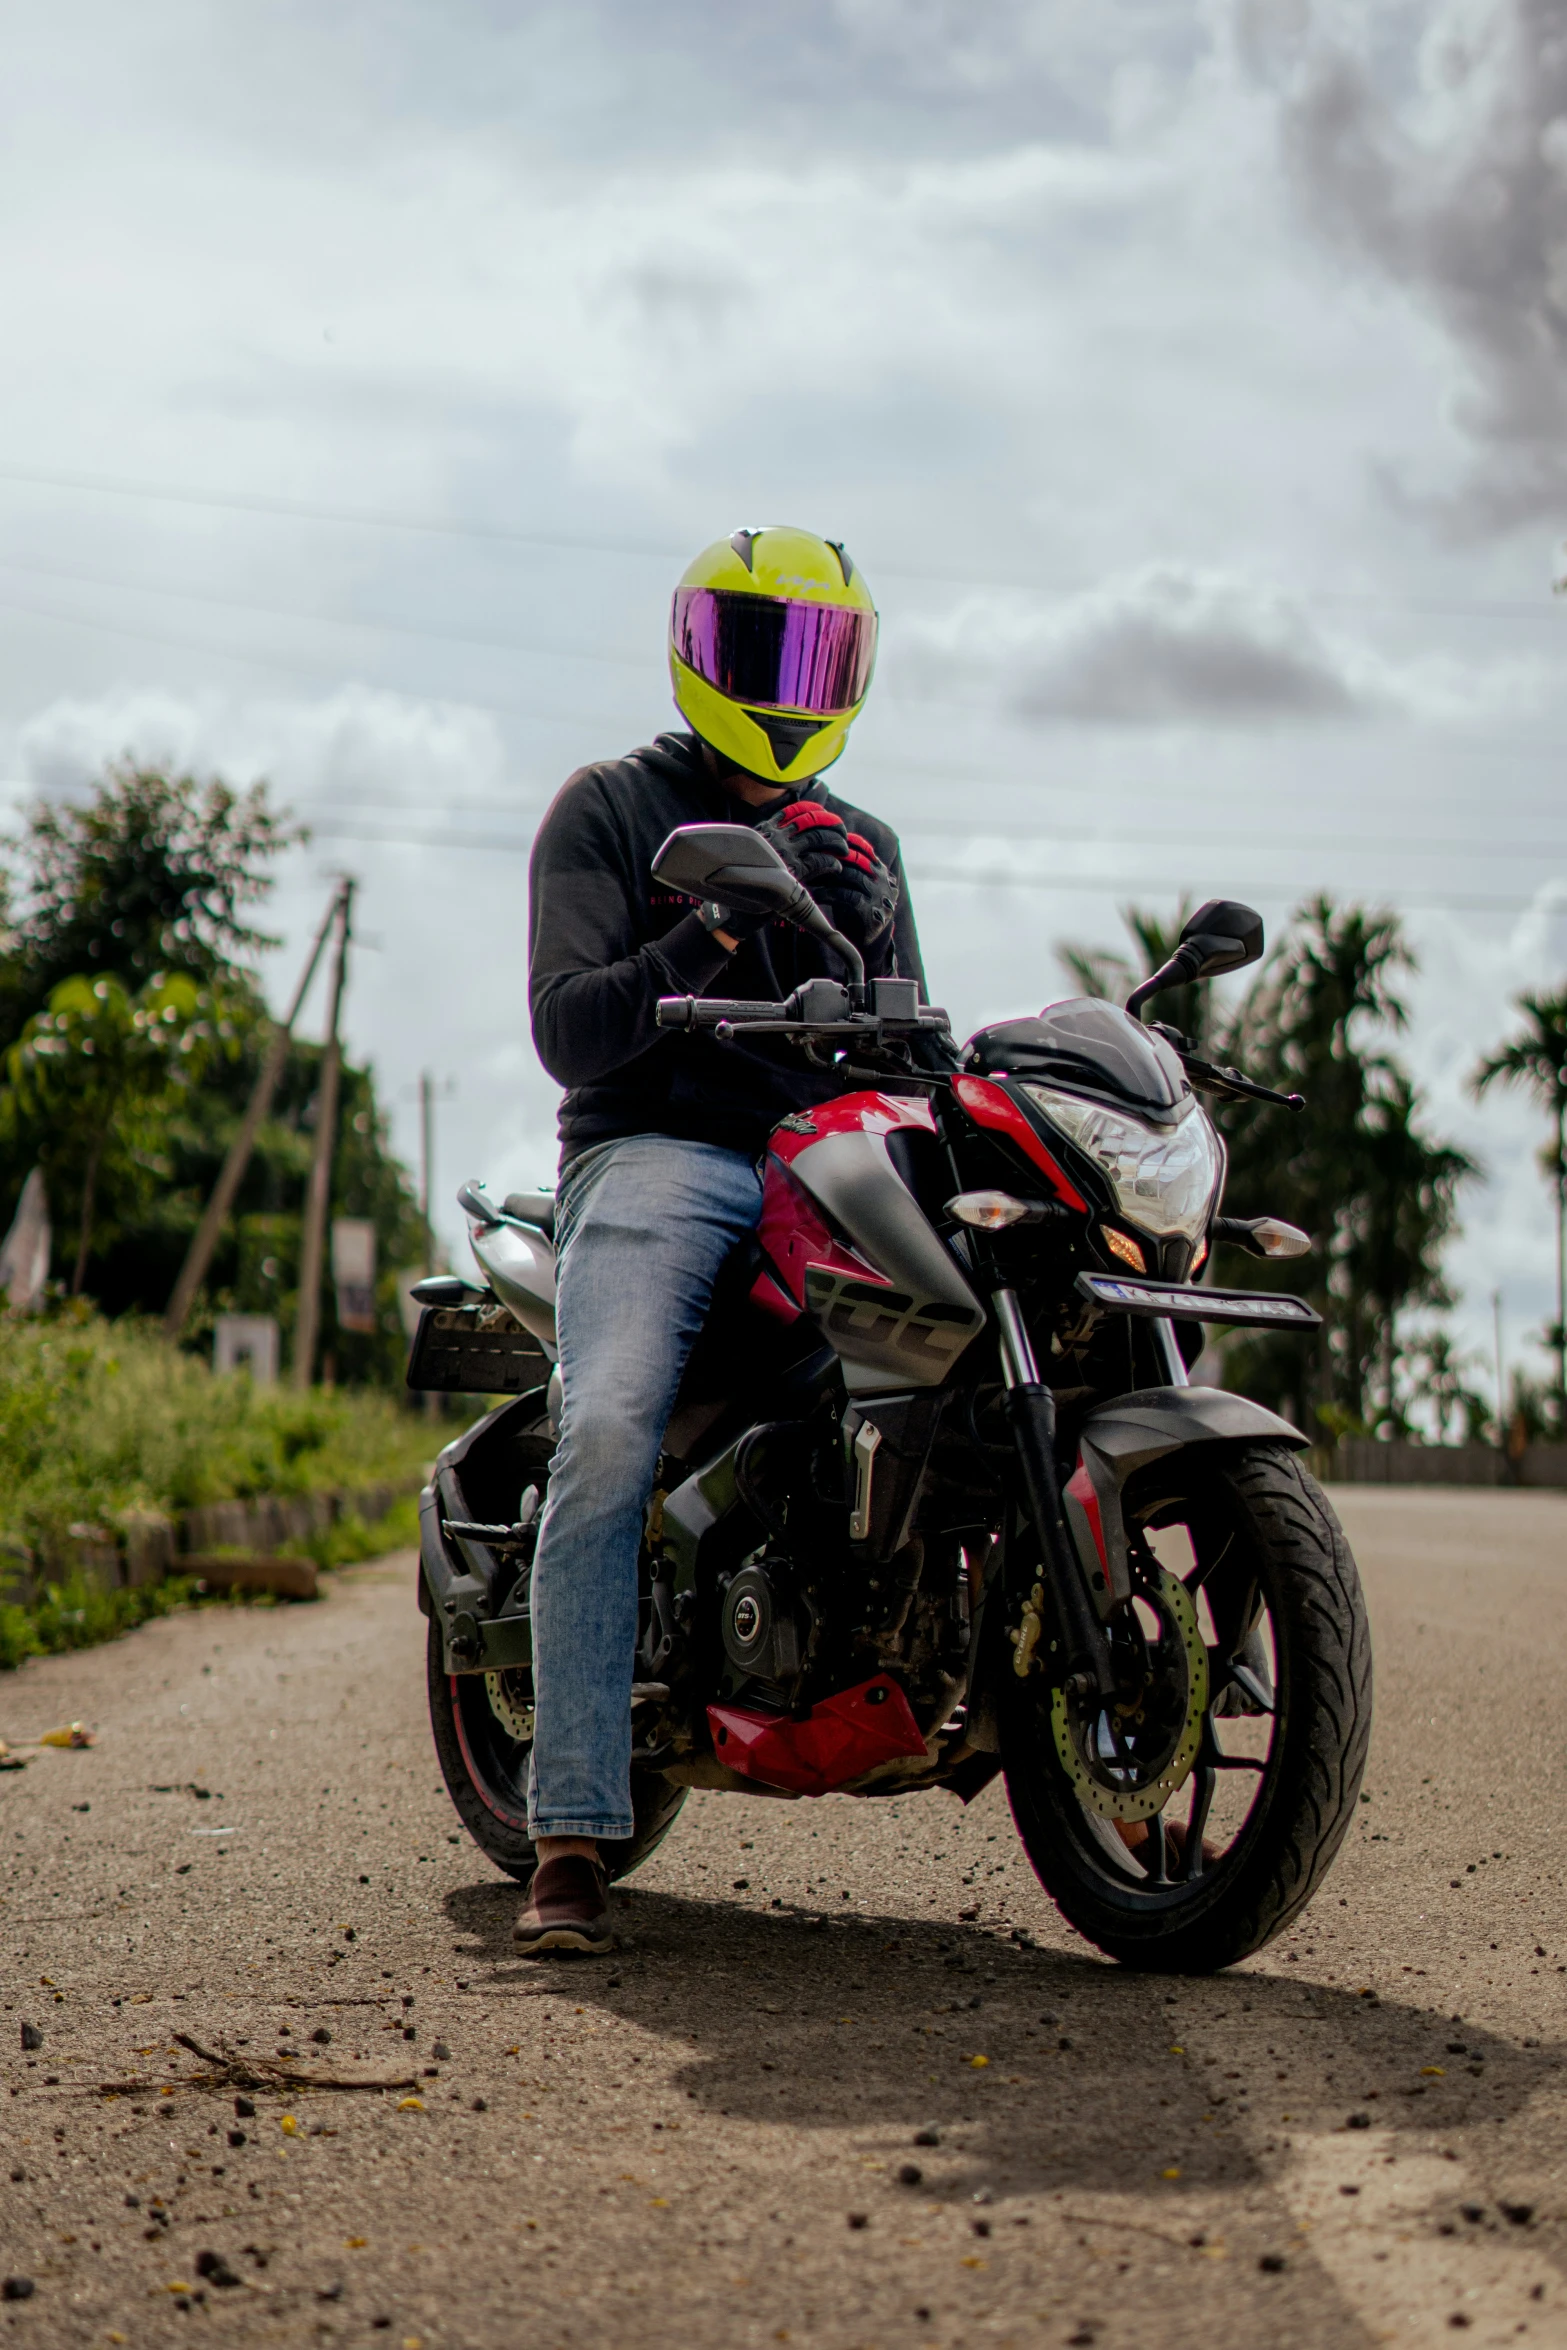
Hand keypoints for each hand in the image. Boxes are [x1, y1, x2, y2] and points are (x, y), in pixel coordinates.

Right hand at [698, 800, 855, 946]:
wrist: (729, 906)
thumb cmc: (735, 885)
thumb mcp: (745, 857)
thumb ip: (761, 846)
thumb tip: (775, 842)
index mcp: (765, 830)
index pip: (794, 810)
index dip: (814, 809)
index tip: (824, 813)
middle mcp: (776, 837)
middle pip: (812, 819)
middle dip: (831, 823)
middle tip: (841, 831)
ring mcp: (785, 853)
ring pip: (820, 837)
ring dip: (836, 841)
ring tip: (844, 849)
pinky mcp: (794, 873)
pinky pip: (821, 861)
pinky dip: (832, 862)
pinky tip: (836, 867)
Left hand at [811, 827, 898, 946]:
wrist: (867, 941)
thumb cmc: (855, 908)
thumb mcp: (855, 884)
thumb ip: (847, 866)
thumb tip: (821, 842)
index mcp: (881, 870)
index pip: (862, 847)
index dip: (841, 842)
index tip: (820, 840)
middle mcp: (883, 881)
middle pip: (856, 858)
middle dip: (832, 855)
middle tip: (809, 853)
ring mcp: (879, 896)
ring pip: (851, 875)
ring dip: (827, 873)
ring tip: (808, 872)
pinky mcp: (871, 912)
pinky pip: (846, 896)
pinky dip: (828, 893)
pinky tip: (813, 895)